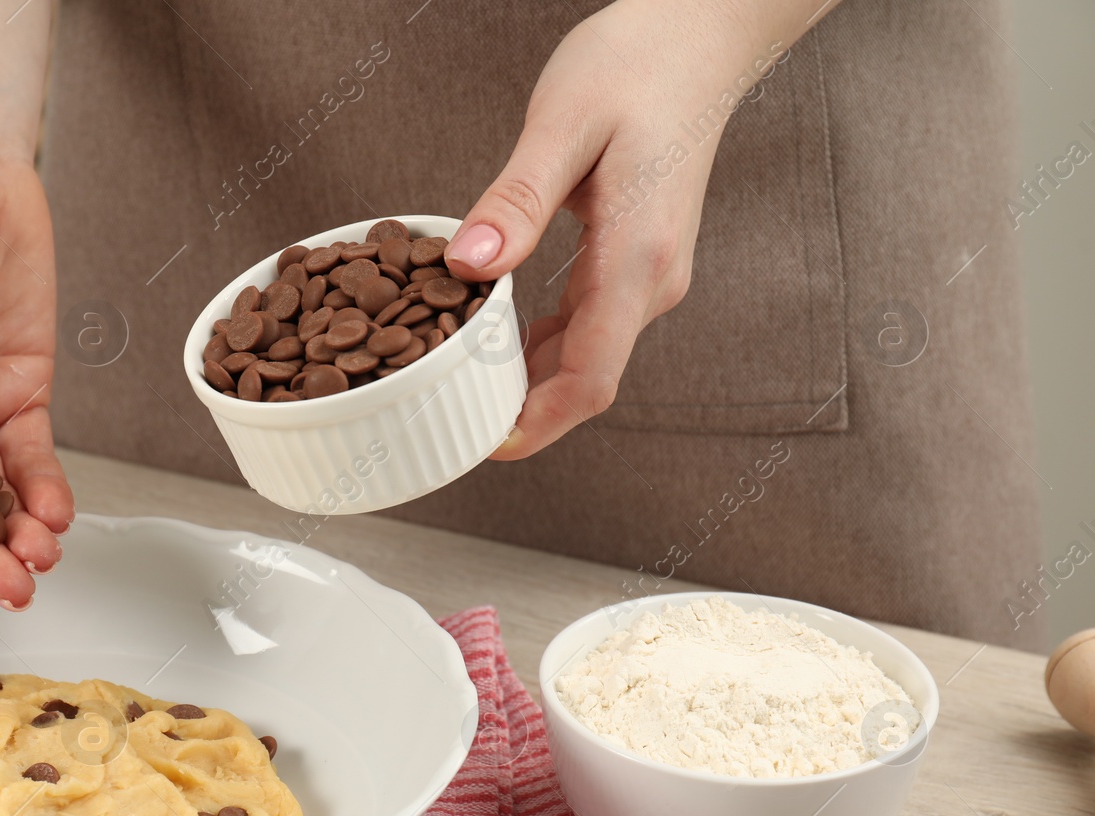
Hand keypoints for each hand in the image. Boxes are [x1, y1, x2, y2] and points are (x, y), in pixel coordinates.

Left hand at [444, 0, 822, 457]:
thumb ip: (517, 203)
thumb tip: (471, 268)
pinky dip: (539, 343)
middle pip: (585, 379)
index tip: (486, 447)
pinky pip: (586, 325)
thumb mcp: (563, 124)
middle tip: (444, 418)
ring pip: (584, 356)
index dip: (538, 424)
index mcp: (638, 259)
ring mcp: (649, 276)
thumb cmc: (636, 65)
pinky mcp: (637, 263)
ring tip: (455, 386)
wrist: (699, 37)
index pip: (591, 377)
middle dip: (520, 411)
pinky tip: (492, 336)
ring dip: (526, 379)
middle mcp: (651, 281)